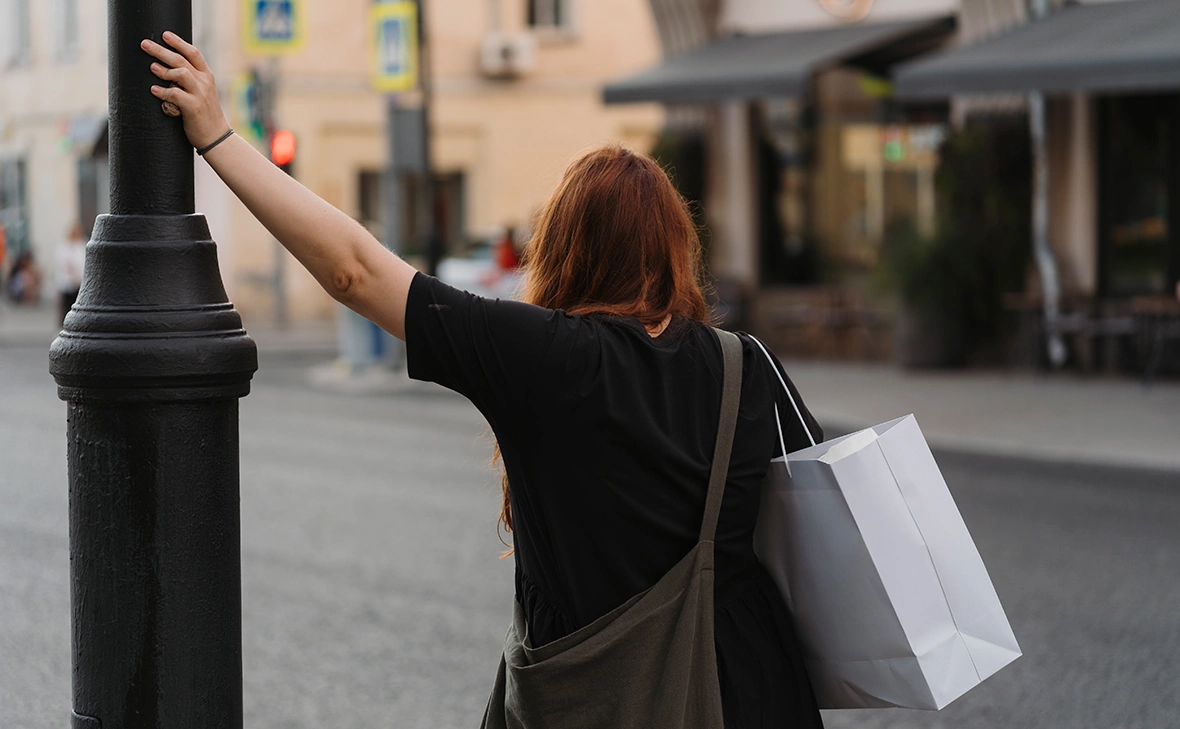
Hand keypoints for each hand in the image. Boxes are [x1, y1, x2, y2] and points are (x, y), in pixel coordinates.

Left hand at [142, 31, 229, 149]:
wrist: (217, 136)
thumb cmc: (205, 114)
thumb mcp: (203, 92)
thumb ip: (191, 79)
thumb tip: (168, 68)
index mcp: (207, 76)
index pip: (193, 53)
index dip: (178, 42)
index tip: (164, 34)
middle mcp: (205, 82)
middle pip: (181, 60)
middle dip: (161, 50)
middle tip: (144, 44)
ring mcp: (200, 94)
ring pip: (180, 73)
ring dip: (164, 70)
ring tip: (152, 68)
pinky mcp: (194, 108)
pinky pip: (175, 94)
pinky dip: (163, 92)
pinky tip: (154, 90)